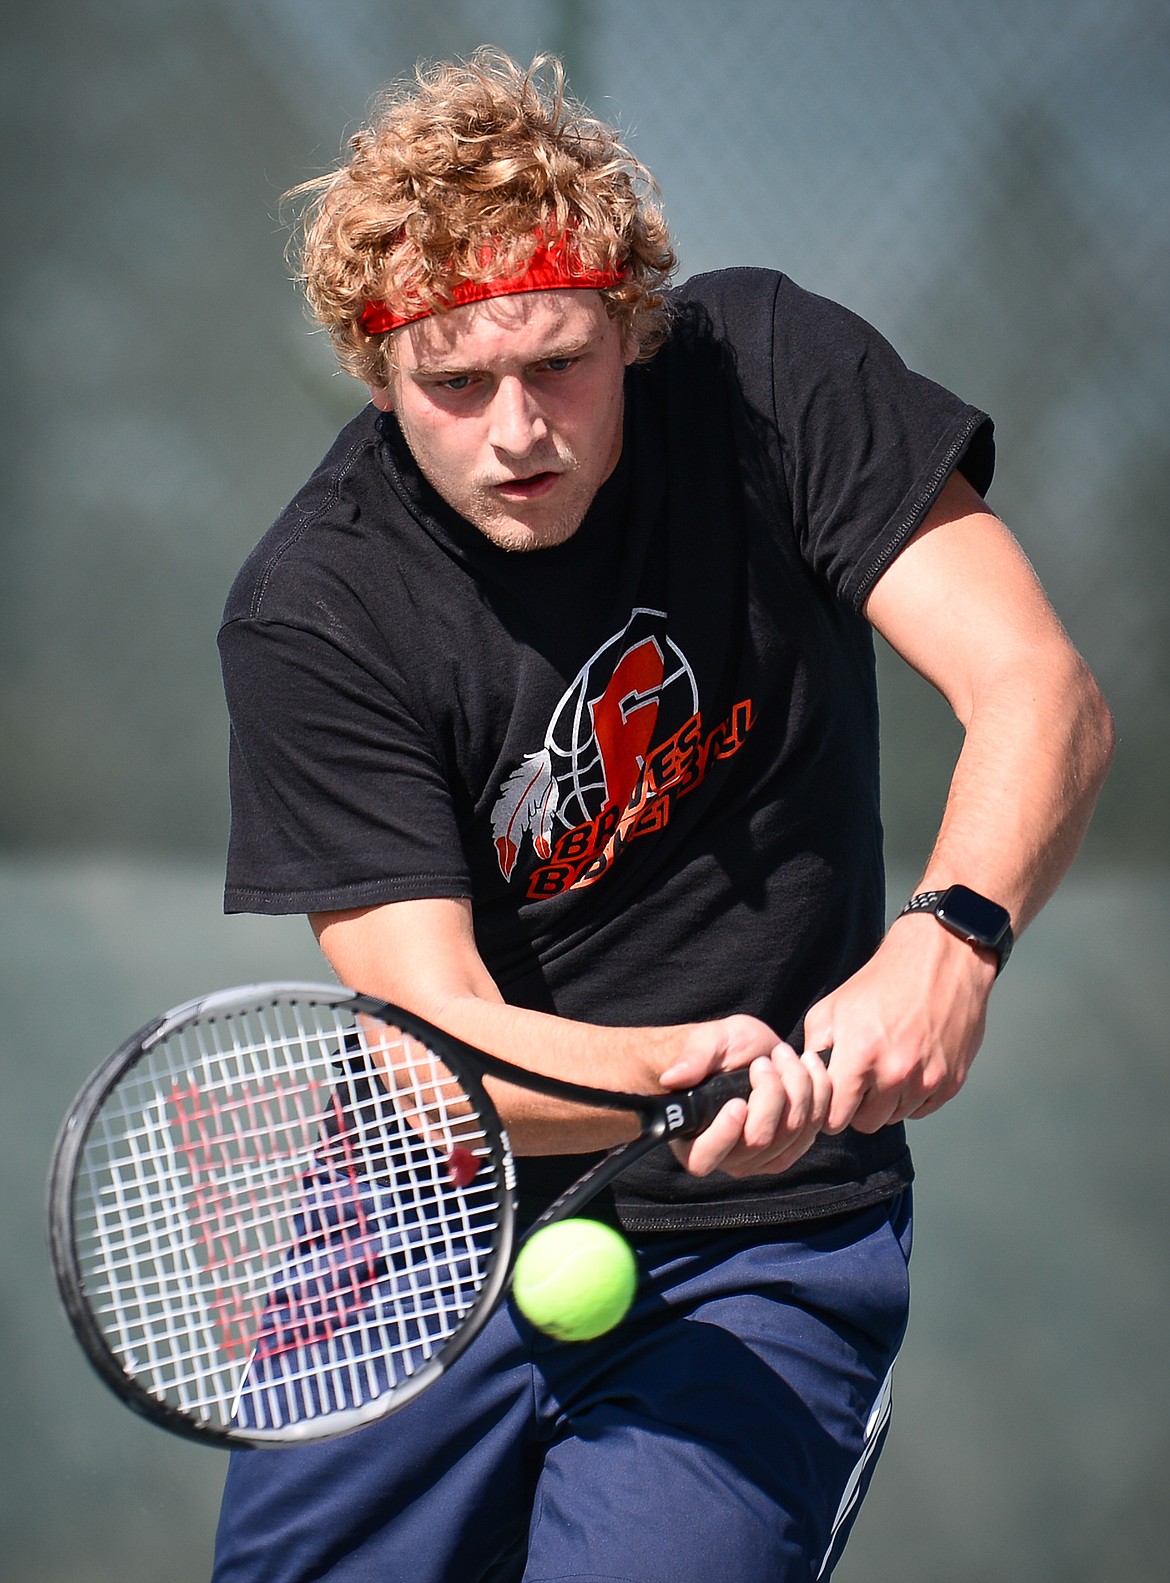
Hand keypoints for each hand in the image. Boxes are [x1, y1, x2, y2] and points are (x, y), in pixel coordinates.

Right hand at [657, 1015, 831, 1177]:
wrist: (743, 1055)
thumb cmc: (716, 1052)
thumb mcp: (704, 1044)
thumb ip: (692, 1060)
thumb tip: (672, 1078)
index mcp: (694, 1139)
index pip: (705, 1157)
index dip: (723, 1134)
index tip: (737, 1103)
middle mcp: (728, 1158)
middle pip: (759, 1139)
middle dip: (770, 1093)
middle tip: (764, 1061)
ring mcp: (764, 1158)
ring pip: (792, 1134)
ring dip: (797, 1088)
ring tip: (784, 1056)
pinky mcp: (793, 1146)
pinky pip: (814, 1128)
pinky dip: (819, 1093)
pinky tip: (809, 1066)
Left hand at [806, 916, 995, 1134]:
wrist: (939, 960)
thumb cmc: (880, 982)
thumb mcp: (831, 1008)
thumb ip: (814, 1050)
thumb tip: (804, 1082)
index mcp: (860, 1055)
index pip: (834, 1119)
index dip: (829, 1110)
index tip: (833, 1097)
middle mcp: (896, 1073)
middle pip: (866, 1124)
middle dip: (858, 1108)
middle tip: (859, 1081)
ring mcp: (928, 1079)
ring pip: (895, 1117)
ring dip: (887, 1102)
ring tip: (886, 1066)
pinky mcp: (952, 1081)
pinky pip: (923, 1109)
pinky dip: (914, 1096)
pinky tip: (910, 1065)